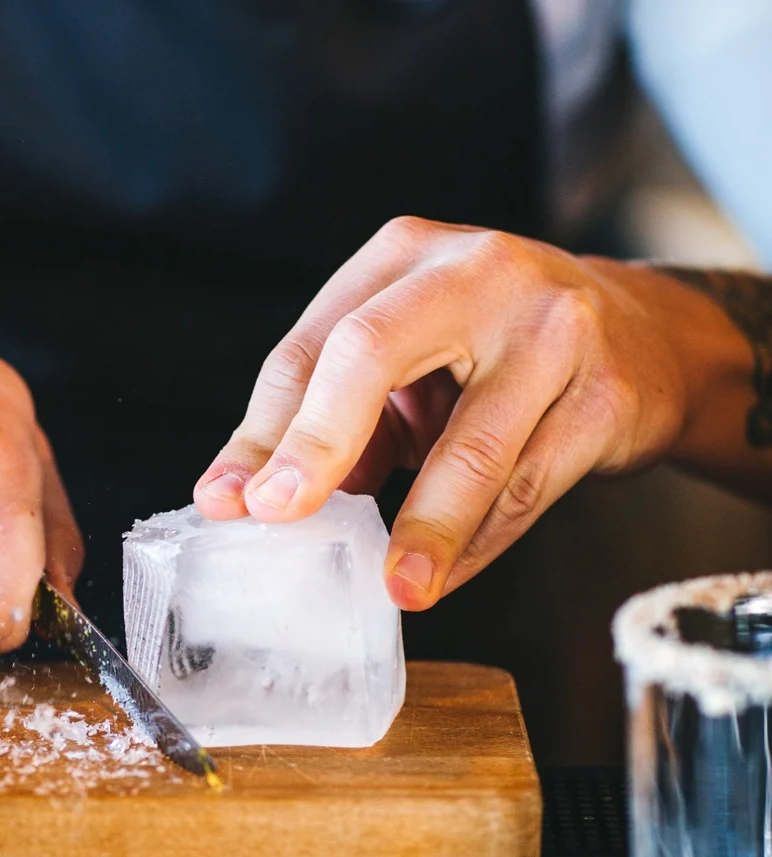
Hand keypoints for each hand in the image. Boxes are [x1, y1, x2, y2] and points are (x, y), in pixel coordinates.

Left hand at [194, 217, 751, 609]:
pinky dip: (478, 542)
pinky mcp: (605, 393)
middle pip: (371, 355)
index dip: (262, 432)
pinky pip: (528, 487)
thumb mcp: (410, 360)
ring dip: (421, 527)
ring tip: (393, 586)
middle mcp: (476, 273)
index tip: (225, 501)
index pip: (311, 349)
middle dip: (315, 445)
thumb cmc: (496, 350)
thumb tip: (268, 495)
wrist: (644, 337)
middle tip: (280, 515)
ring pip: (470, 445)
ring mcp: (552, 328)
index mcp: (404, 257)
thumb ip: (343, 417)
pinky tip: (443, 574)